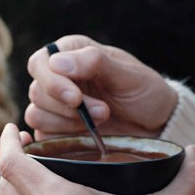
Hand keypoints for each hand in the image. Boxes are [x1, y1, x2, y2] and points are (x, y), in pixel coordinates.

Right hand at [25, 35, 177, 140]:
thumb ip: (94, 62)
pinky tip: (87, 136)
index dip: (53, 82)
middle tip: (104, 112)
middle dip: (69, 108)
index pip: (40, 63)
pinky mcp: (59, 133)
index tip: (76, 98)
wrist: (157, 126)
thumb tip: (56, 62)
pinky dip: (63, 139)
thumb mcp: (128, 74)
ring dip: (68, 123)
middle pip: (37, 92)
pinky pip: (43, 137)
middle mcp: (60, 79)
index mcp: (72, 55)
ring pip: (37, 115)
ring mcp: (57, 108)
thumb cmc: (145, 93)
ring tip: (102, 122)